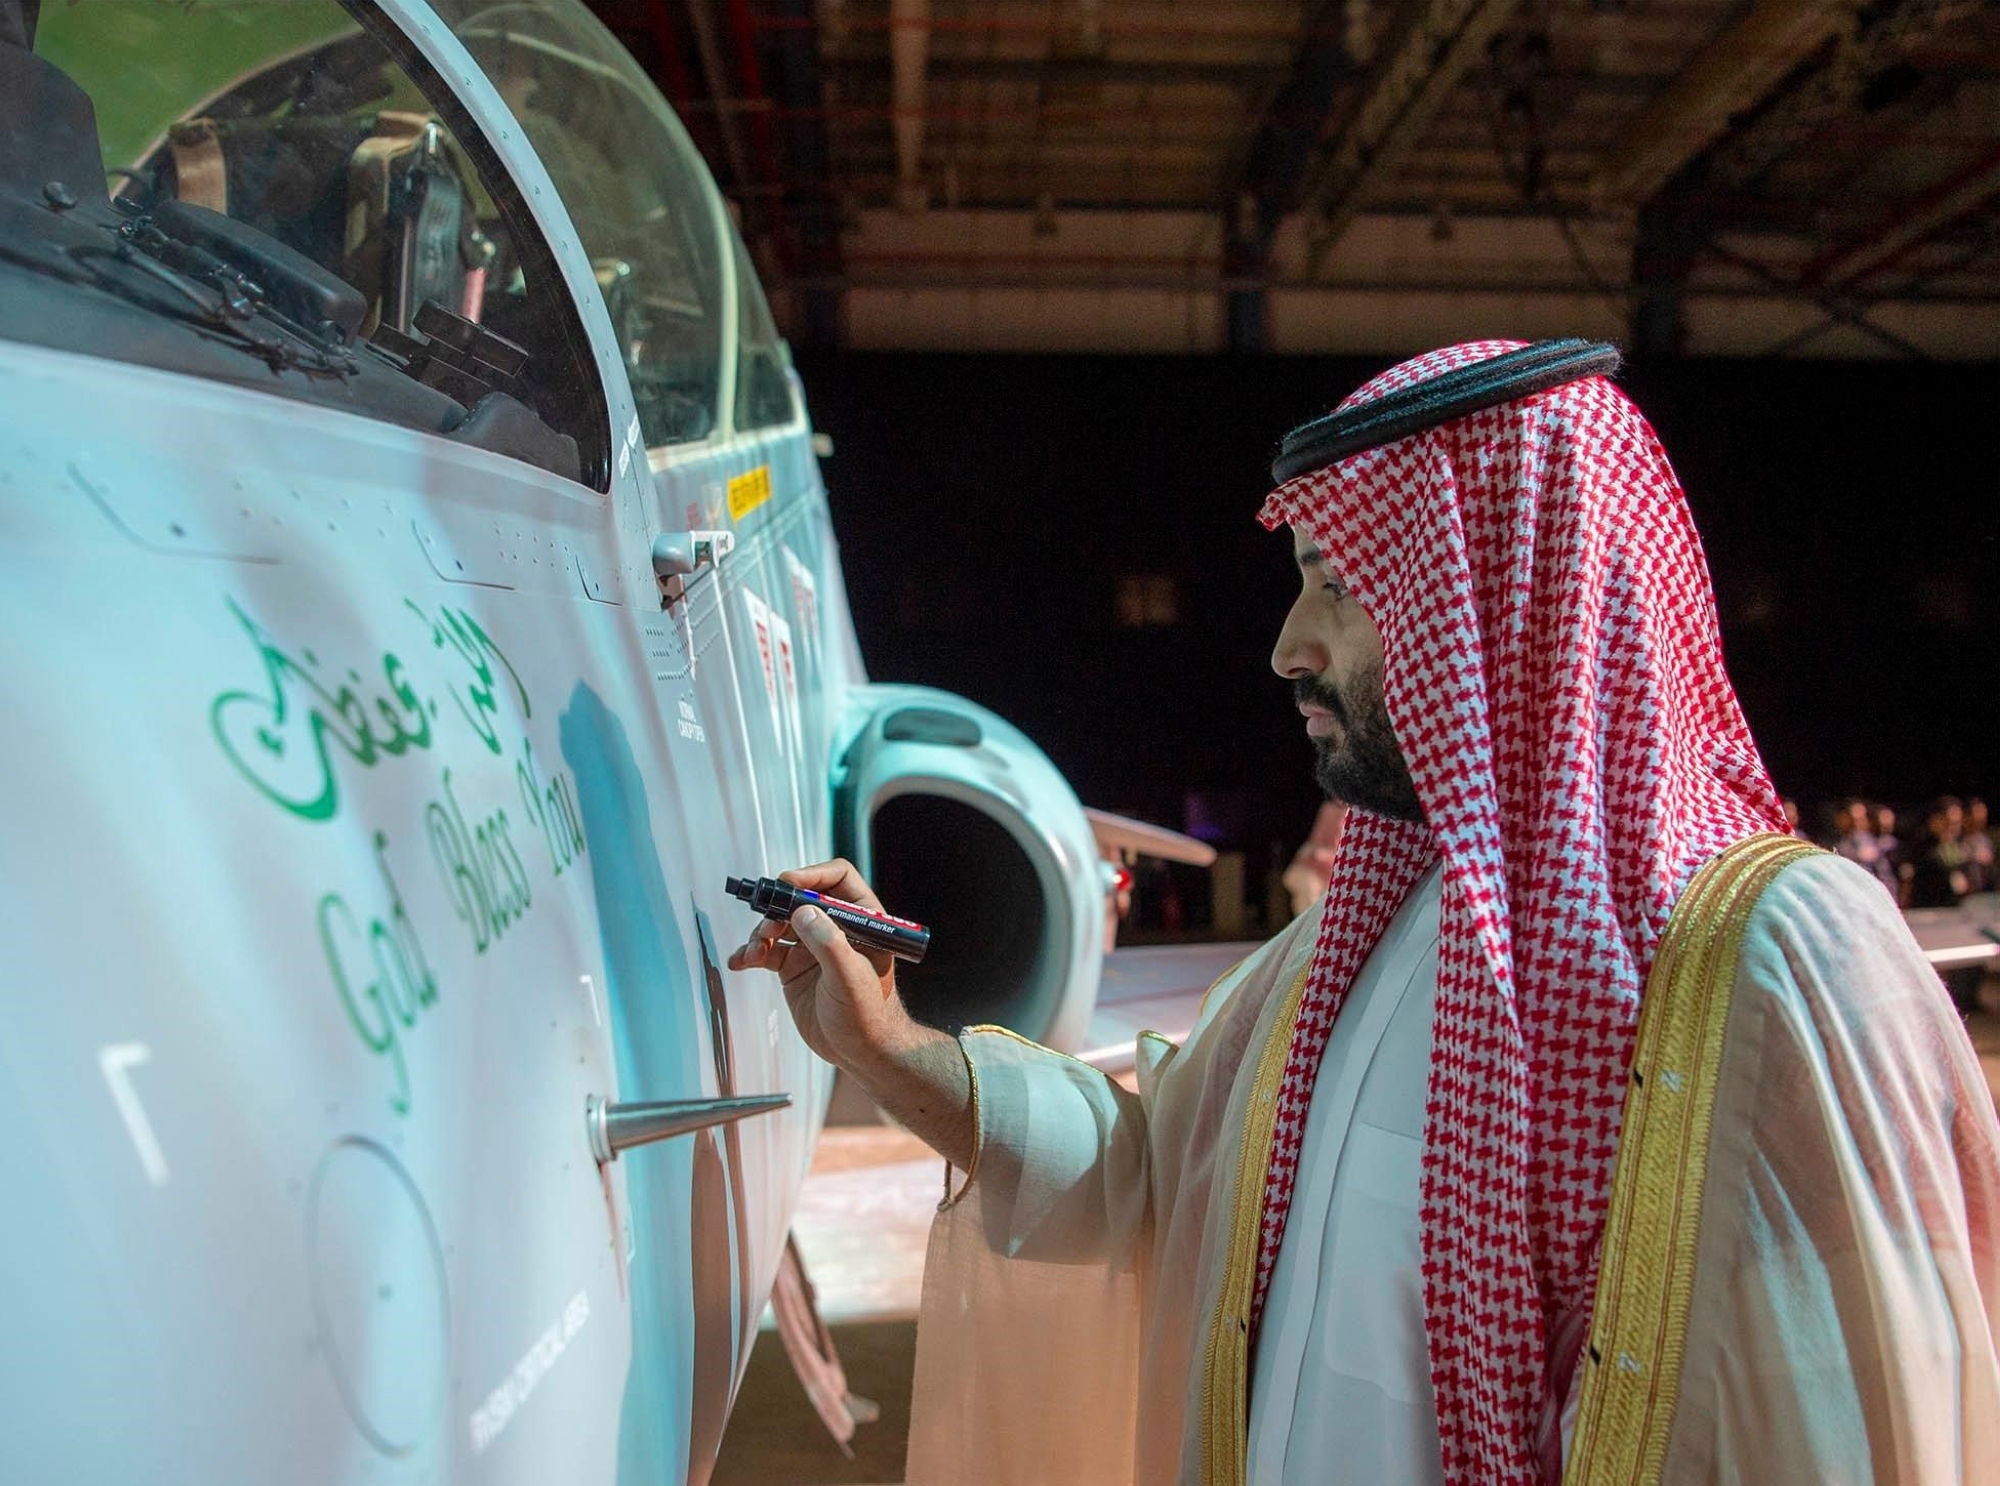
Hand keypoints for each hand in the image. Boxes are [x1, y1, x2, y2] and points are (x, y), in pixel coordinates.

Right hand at [727, 859, 915, 1078]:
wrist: (859, 1052)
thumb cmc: (868, 1015)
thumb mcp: (850, 978)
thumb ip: (828, 943)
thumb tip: (803, 910)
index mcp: (862, 920)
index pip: (838, 879)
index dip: (812, 875)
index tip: (788, 884)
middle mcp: (836, 928)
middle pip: (800, 898)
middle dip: (778, 907)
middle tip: (767, 925)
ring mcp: (812, 946)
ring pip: (780, 922)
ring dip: (761, 932)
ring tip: (756, 951)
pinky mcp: (794, 966)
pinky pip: (767, 950)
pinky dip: (750, 953)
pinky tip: (741, 962)